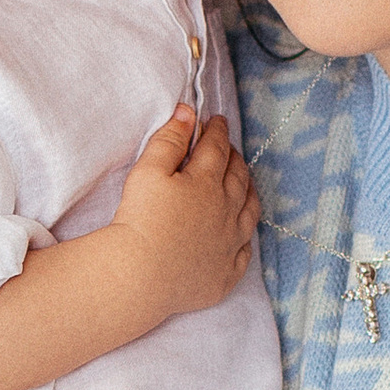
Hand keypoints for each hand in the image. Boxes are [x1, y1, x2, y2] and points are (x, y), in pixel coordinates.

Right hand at [107, 109, 259, 328]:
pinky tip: (240, 235)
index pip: (217, 148)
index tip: (216, 120)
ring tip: (243, 183)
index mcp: (207, 182)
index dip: (217, 130)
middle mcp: (226, 210)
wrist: (140, 277)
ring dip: (247, 192)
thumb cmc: (139, 221)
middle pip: (237, 176)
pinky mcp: (225, 274)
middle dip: (234, 157)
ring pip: (249, 211)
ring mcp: (230, 244)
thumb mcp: (148, 171)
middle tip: (228, 148)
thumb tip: (187, 113)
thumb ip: (169, 140)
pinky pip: (244, 253)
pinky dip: (245, 239)